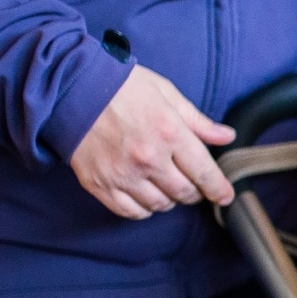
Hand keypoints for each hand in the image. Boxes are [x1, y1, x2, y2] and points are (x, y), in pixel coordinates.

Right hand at [70, 66, 236, 219]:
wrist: (69, 88)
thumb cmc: (120, 86)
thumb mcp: (165, 94)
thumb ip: (197, 121)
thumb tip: (226, 136)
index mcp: (169, 133)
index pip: (205, 173)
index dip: (219, 189)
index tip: (225, 196)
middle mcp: (148, 158)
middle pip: (185, 192)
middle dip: (195, 191)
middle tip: (191, 182)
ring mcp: (122, 174)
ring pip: (160, 204)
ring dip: (170, 199)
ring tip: (166, 183)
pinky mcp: (100, 184)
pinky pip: (131, 211)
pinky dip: (144, 208)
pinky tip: (145, 194)